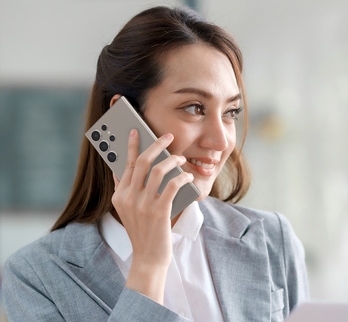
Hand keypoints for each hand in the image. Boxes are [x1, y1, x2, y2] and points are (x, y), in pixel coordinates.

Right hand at [111, 129, 193, 302]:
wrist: (148, 258)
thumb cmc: (142, 231)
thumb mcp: (126, 211)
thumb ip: (124, 190)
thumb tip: (121, 170)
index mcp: (120, 196)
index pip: (125, 165)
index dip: (132, 146)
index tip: (136, 131)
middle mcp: (129, 198)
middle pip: (142, 163)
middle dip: (156, 145)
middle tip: (168, 136)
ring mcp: (143, 205)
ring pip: (158, 171)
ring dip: (172, 160)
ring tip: (180, 158)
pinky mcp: (159, 212)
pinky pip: (173, 185)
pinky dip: (181, 177)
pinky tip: (187, 176)